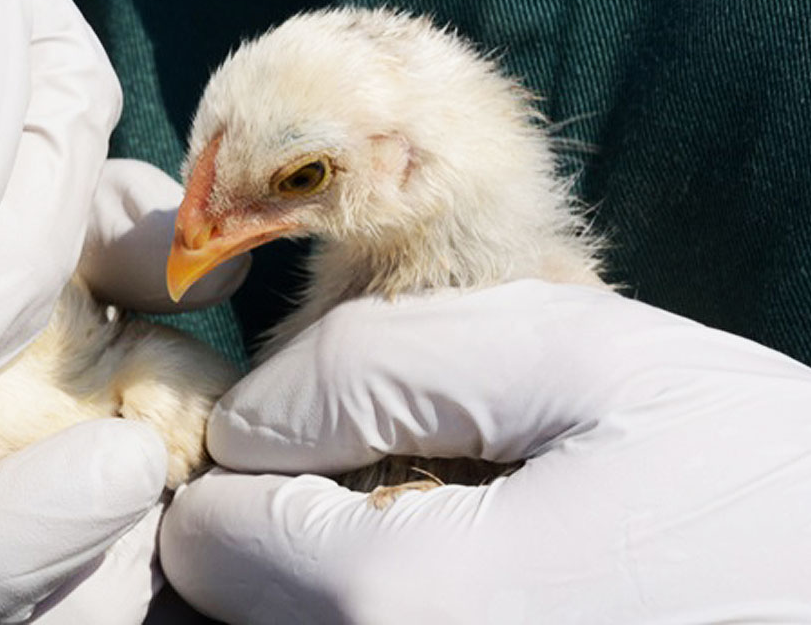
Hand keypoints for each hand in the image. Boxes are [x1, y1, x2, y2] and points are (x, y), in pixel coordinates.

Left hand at [160, 281, 810, 621]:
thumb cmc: (755, 485)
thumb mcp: (581, 361)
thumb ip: (378, 366)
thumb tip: (248, 415)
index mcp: (405, 606)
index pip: (207, 531)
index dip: (253, 452)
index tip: (327, 418)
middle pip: (228, 606)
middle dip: (274, 517)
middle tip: (385, 465)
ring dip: (315, 571)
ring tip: (431, 510)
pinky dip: (368, 603)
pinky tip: (465, 565)